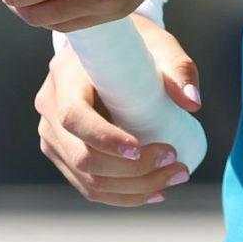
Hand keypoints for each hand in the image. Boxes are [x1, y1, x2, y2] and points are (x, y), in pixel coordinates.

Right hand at [36, 15, 201, 205]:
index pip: (74, 117)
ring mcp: (52, 134)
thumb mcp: (158, 46)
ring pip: (87, 179)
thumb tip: (193, 102)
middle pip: (82, 156)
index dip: (105, 139)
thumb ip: (177, 68)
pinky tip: (154, 191)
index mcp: (64, 75)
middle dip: (131, 171)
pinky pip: (88, 185)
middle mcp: (49, 106)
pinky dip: (121, 195)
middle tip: (174, 164)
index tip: (141, 148)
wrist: (109, 50)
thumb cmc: (134, 46)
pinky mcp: (63, 153)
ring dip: (132, 188)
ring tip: (172, 179)